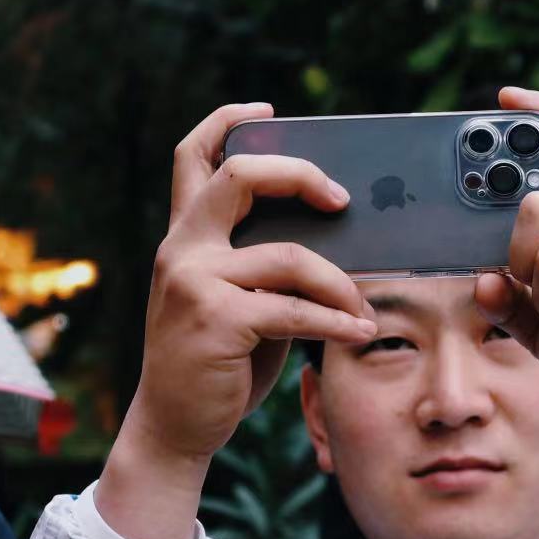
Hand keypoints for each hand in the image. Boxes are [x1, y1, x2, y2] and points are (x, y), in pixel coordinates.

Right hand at [98, 102, 377, 538]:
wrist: (174, 427)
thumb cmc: (217, 364)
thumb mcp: (237, 301)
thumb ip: (264, 265)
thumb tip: (335, 237)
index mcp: (185, 237)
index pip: (194, 156)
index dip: (228, 122)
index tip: (267, 111)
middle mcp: (182, 248)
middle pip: (242, 175)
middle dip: (301, 175)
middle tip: (341, 201)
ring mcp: (194, 280)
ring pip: (289, 256)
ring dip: (340, 284)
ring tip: (364, 308)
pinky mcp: (215, 318)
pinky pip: (294, 308)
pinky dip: (335, 321)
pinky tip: (356, 332)